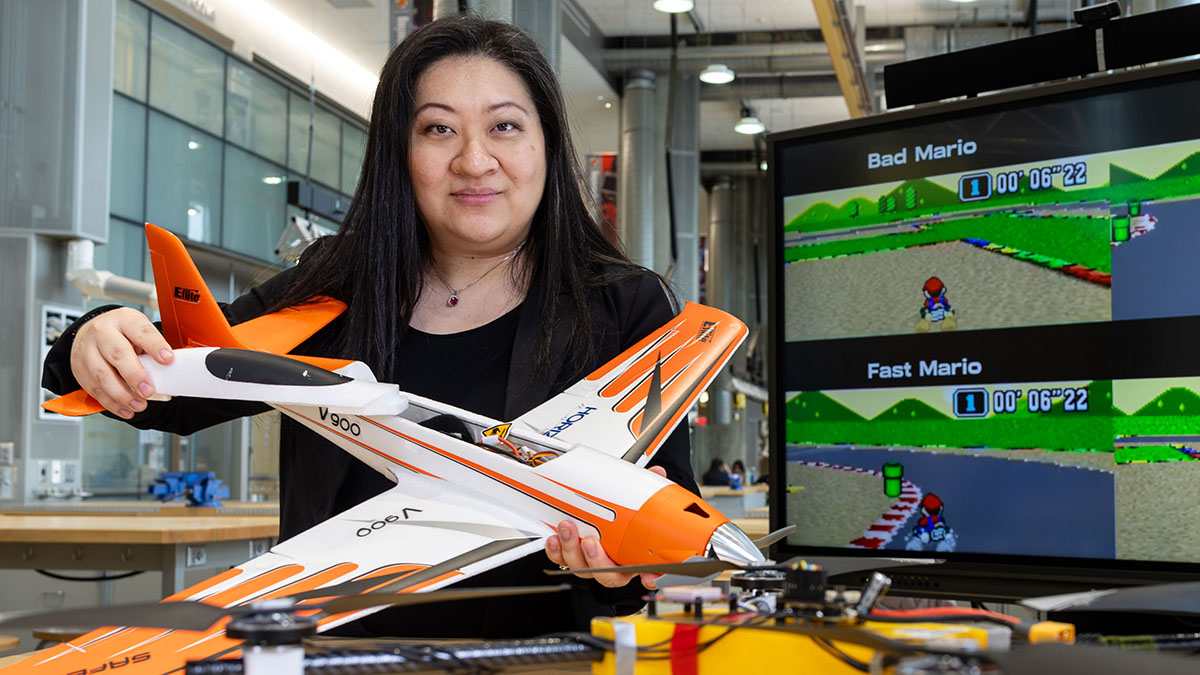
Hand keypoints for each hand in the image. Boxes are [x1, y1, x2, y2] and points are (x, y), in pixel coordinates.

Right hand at [70, 307, 172, 418]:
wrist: (91, 331)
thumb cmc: (122, 333)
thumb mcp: (138, 331)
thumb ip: (151, 349)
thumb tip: (168, 372)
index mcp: (124, 320)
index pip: (141, 331)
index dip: (155, 345)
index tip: (168, 359)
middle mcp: (102, 332)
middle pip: (118, 353)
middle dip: (135, 375)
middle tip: (148, 391)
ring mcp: (87, 350)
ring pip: (102, 374)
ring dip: (122, 394)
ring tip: (139, 405)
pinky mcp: (79, 368)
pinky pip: (94, 388)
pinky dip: (111, 403)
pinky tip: (125, 410)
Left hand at [545, 465, 666, 589]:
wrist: (603, 511)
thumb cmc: (620, 516)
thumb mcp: (636, 501)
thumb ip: (647, 491)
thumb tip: (657, 474)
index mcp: (632, 557)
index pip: (645, 573)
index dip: (648, 577)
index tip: (647, 575)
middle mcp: (611, 564)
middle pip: (605, 574)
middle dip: (595, 559)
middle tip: (592, 542)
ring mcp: (589, 562)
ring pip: (580, 566)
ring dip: (571, 549)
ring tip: (567, 528)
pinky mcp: (570, 555)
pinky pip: (561, 559)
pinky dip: (555, 551)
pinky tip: (554, 538)